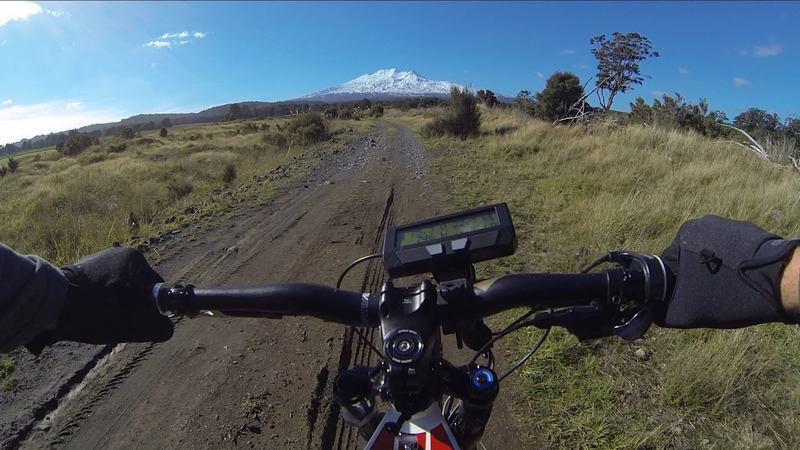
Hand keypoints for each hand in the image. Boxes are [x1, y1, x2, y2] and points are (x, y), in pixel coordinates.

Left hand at [28, 247, 172, 349]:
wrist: (55, 306)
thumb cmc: (104, 312)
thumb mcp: (143, 326)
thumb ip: (163, 326)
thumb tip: (164, 327)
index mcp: (136, 259)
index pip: (154, 288)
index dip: (149, 308)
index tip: (138, 321)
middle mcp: (118, 253)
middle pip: (134, 287)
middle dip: (129, 305)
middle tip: (118, 322)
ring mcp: (95, 258)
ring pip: (114, 288)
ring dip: (111, 303)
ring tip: (98, 318)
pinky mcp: (76, 268)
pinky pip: (96, 287)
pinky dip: (94, 300)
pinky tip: (86, 313)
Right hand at [657, 215, 797, 327]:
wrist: (783, 281)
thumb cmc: (730, 293)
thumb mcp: (687, 311)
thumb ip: (662, 312)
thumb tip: (650, 313)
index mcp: (684, 233)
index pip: (669, 263)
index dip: (676, 284)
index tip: (689, 298)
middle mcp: (703, 222)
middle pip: (690, 256)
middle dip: (695, 275)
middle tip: (709, 295)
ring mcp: (729, 224)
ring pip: (711, 254)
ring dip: (715, 269)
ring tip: (729, 288)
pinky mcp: (750, 231)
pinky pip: (732, 250)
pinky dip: (734, 264)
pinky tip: (743, 280)